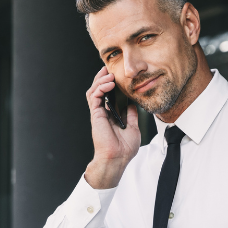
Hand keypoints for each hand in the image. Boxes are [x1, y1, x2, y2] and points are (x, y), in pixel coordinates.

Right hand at [84, 66, 140, 188]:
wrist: (118, 158)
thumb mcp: (134, 128)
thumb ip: (132, 115)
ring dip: (100, 80)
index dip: (110, 84)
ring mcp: (98, 113)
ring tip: (110, 74)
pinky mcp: (96, 115)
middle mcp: (103, 113)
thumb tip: (133, 104)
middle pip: (98, 90)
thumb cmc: (125, 149)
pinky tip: (109, 83)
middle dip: (102, 77)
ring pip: (94, 90)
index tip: (117, 75)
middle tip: (109, 68)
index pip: (108, 95)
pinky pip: (94, 96)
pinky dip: (100, 87)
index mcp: (111, 115)